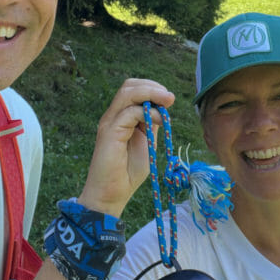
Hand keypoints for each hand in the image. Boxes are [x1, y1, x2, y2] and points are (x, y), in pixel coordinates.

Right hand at [78, 78, 174, 216]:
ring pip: (127, 93)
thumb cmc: (128, 172)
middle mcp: (113, 116)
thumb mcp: (147, 142)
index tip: (169, 98)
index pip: (133, 89)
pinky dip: (148, 112)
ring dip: (151, 93)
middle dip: (152, 86)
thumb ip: (151, 124)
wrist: (112, 194)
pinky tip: (160, 121)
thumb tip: (162, 107)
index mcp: (121, 116)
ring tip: (167, 101)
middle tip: (169, 97)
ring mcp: (109, 122)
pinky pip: (129, 112)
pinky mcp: (109, 132)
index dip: (152, 88)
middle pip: (129, 86)